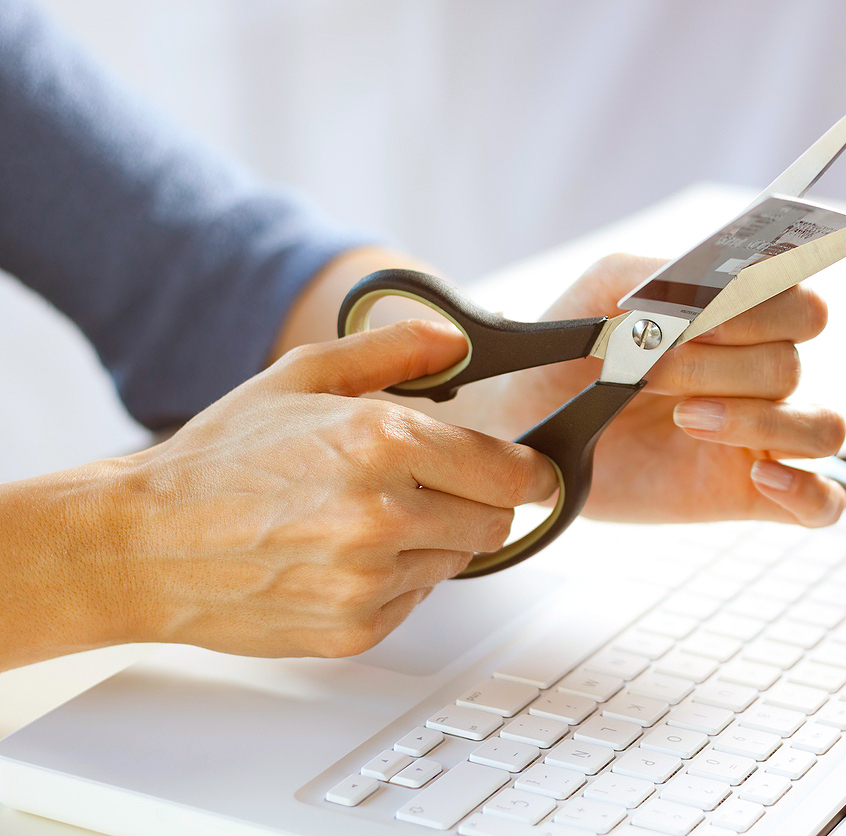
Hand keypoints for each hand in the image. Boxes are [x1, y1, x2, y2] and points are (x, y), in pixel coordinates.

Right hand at [98, 320, 555, 659]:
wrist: (144, 544)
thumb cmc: (218, 459)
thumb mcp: (301, 376)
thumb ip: (392, 352)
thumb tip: (454, 341)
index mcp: (382, 441)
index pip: (511, 471)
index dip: (528, 471)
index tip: (528, 471)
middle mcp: (384, 515)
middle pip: (496, 520)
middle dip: (476, 500)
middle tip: (430, 487)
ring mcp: (370, 579)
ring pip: (457, 560)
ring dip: (432, 539)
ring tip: (364, 518)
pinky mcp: (355, 628)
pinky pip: (415, 599)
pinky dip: (396, 579)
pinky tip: (341, 555)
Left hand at [495, 254, 845, 527]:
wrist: (528, 418)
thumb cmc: (572, 347)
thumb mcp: (605, 286)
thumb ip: (664, 275)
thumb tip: (716, 292)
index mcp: (741, 322)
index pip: (801, 308)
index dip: (761, 313)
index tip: (697, 320)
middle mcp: (757, 377)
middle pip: (792, 366)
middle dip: (722, 367)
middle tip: (654, 372)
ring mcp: (758, 437)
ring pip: (822, 428)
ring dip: (759, 421)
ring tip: (687, 420)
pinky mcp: (746, 494)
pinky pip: (823, 503)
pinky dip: (808, 493)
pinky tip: (761, 480)